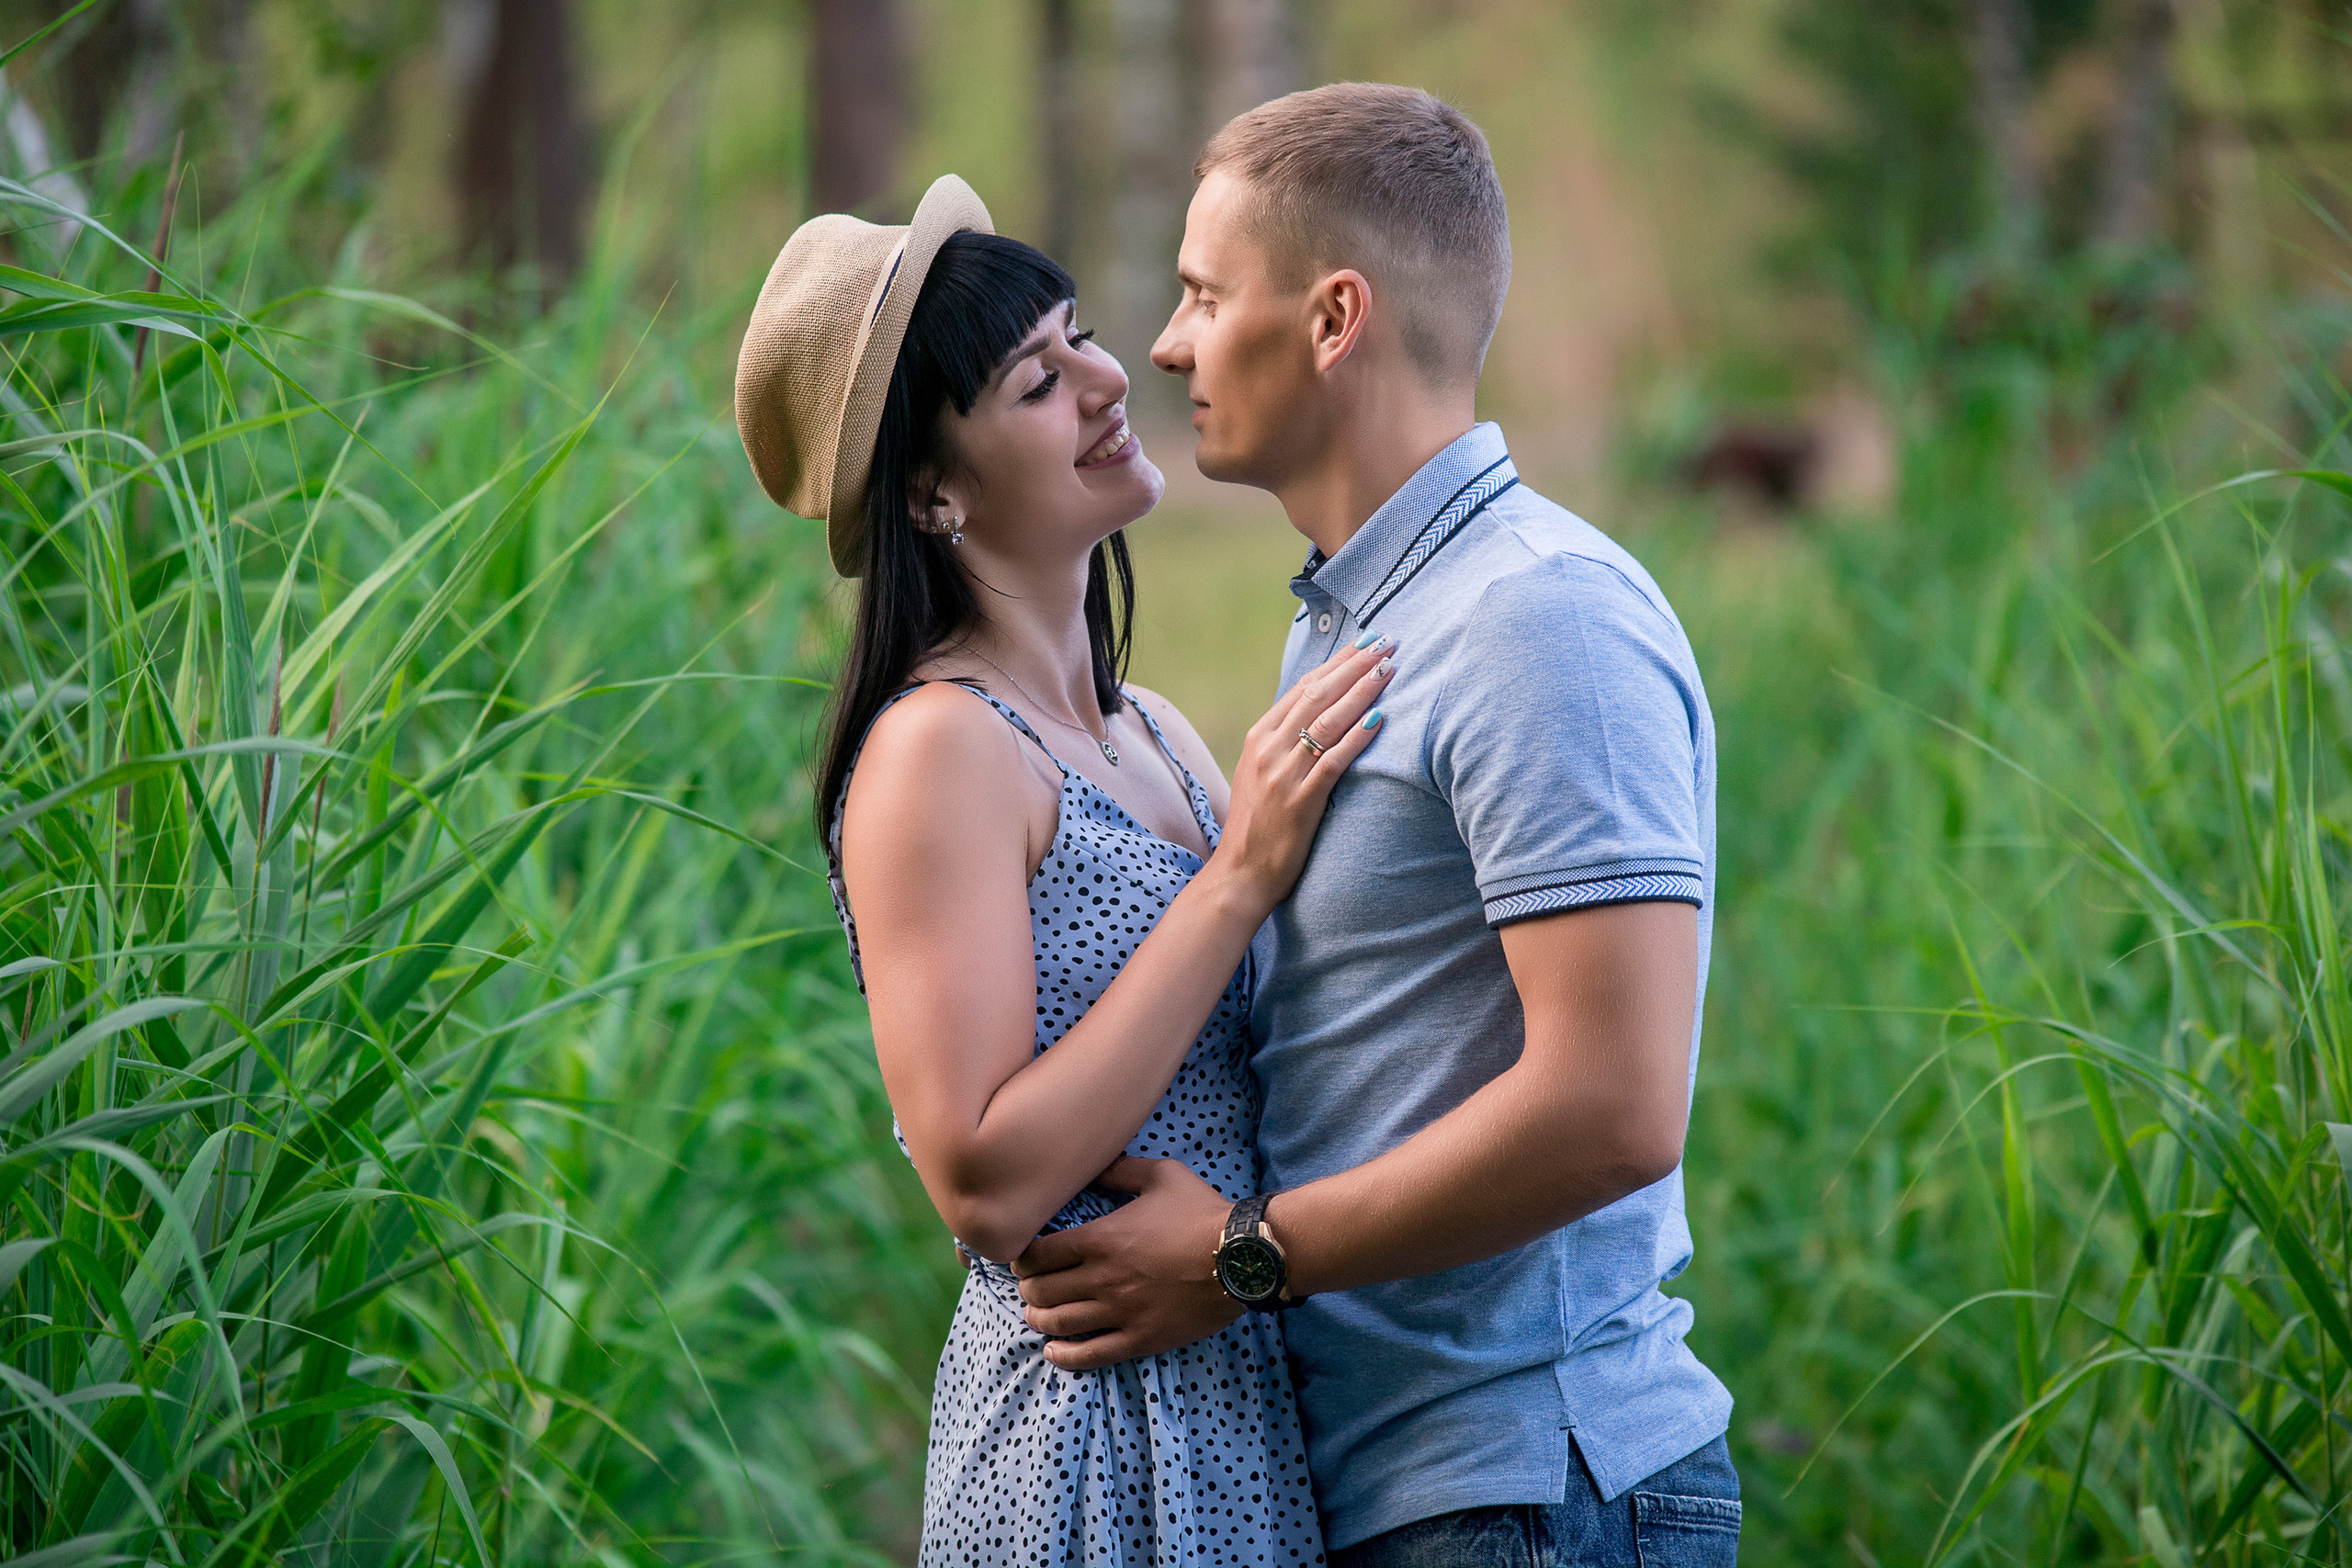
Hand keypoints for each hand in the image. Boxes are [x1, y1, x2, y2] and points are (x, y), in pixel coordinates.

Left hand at [1012, 1156, 1241, 1368]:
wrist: (1241, 1256)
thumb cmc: (1202, 1213)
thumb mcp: (1162, 1176)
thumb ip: (1122, 1171)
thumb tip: (1096, 1165)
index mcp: (1100, 1238)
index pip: (1038, 1255)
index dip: (1022, 1259)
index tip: (1024, 1260)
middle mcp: (1102, 1278)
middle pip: (1041, 1291)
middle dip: (1028, 1289)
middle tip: (1031, 1287)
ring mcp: (1120, 1312)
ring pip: (1059, 1322)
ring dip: (1040, 1319)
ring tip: (1038, 1315)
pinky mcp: (1140, 1338)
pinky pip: (1091, 1355)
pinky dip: (1065, 1355)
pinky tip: (1054, 1350)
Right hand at [1208, 634, 1395, 910]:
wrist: (1239, 874)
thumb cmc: (1258, 827)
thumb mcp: (1263, 775)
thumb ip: (1285, 745)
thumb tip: (1320, 718)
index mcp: (1259, 737)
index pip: (1304, 687)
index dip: (1338, 662)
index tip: (1366, 642)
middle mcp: (1268, 749)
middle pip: (1317, 694)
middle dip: (1354, 665)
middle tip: (1386, 641)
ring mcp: (1283, 774)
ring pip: (1326, 721)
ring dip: (1360, 692)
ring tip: (1389, 669)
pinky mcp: (1300, 801)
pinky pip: (1333, 761)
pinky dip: (1357, 738)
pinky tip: (1379, 720)